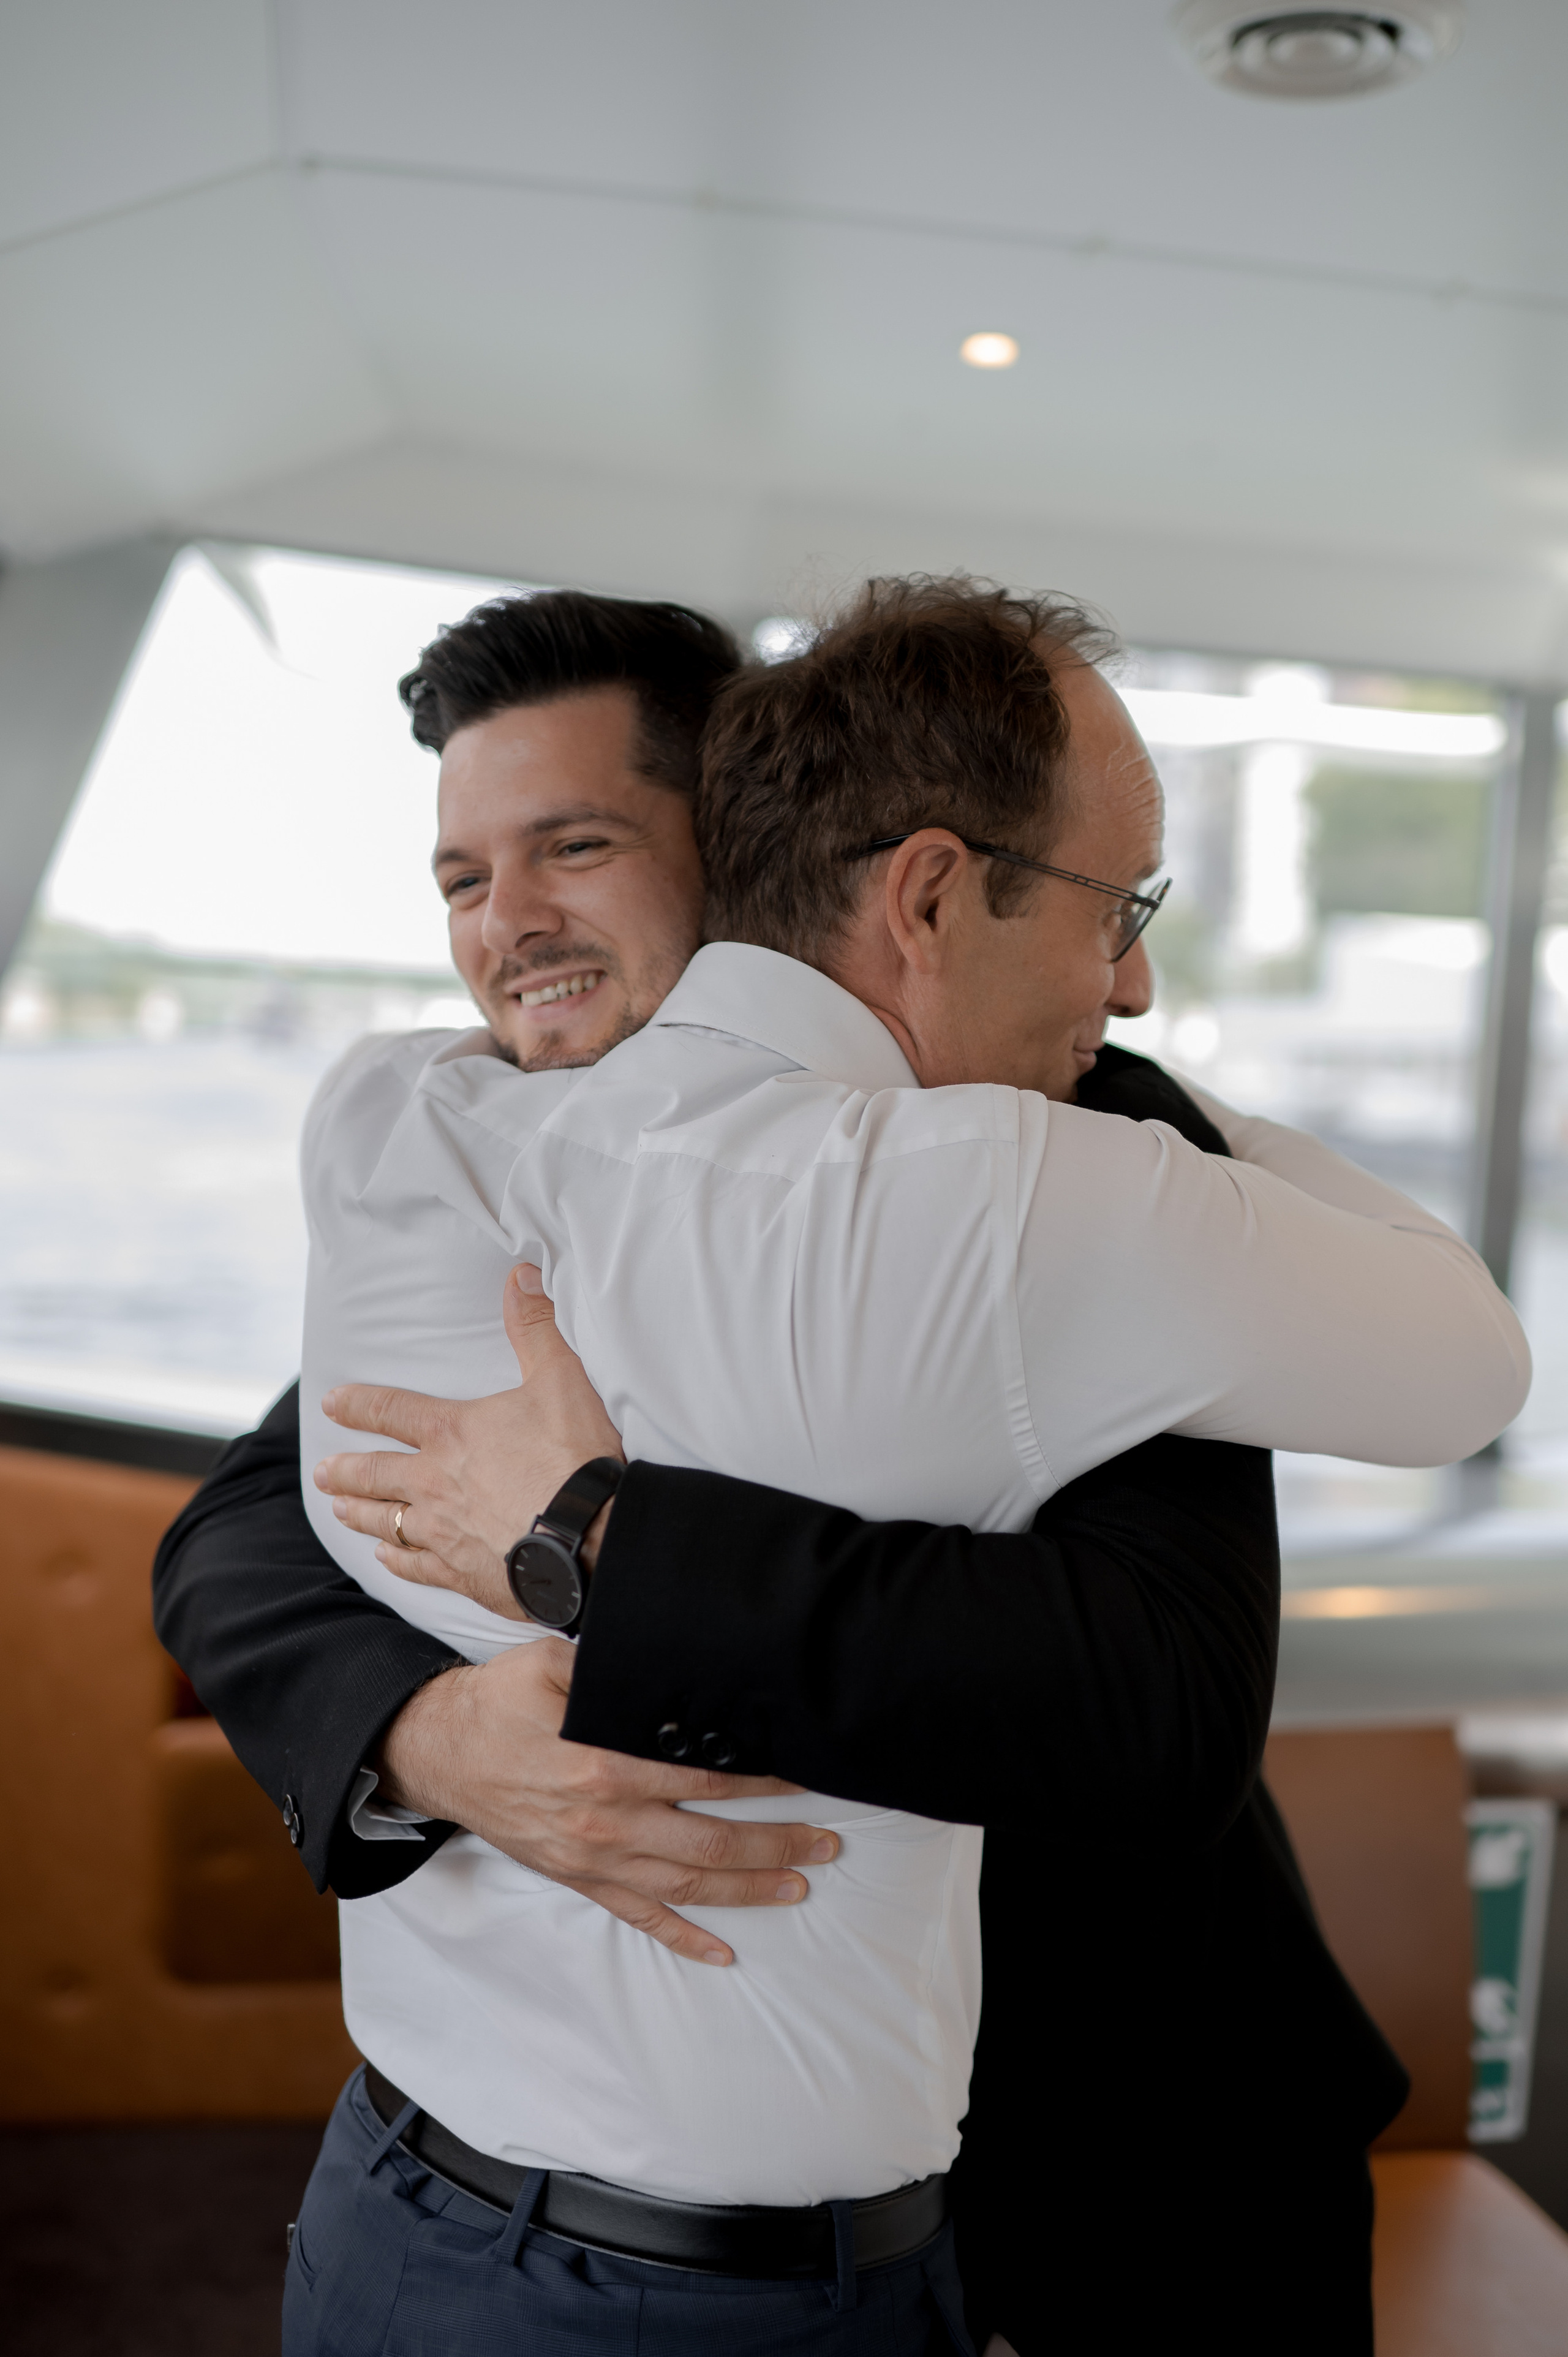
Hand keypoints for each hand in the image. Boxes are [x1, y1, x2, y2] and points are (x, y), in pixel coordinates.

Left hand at [315, 1265, 621, 1618]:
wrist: (588, 1536)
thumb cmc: (573, 1456)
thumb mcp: (560, 1378)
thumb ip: (535, 1328)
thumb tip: (520, 1275)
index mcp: (453, 1433)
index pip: (392, 1411)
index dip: (359, 1405)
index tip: (331, 1404)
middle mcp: (435, 1482)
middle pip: (375, 1473)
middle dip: (346, 1470)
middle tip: (322, 1472)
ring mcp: (443, 1531)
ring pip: (386, 1522)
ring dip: (359, 1513)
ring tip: (339, 1510)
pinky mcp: (461, 1572)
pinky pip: (415, 1567)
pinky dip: (396, 1561)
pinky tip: (386, 1558)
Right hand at [376, 1638, 837, 1966]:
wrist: (437, 1752)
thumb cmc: (497, 1702)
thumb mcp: (552, 1664)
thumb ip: (614, 1671)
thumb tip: (675, 1669)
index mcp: (606, 1765)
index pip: (707, 1779)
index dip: (764, 1781)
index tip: (808, 1777)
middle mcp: (607, 1822)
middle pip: (712, 1842)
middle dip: (778, 1845)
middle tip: (830, 1843)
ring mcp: (593, 1859)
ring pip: (687, 1885)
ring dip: (748, 1889)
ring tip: (800, 1885)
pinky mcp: (578, 1879)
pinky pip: (639, 1916)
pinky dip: (683, 1938)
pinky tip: (723, 1952)